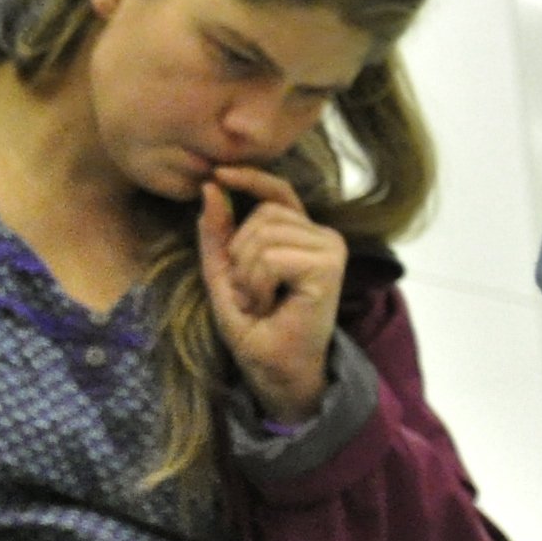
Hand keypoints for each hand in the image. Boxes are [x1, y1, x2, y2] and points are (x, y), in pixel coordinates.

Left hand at [198, 165, 345, 424]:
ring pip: (261, 236)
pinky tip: (270, 305)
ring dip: (246, 276)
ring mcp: (330, 249)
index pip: (277, 191)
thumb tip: (211, 186)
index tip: (217, 173)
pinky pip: (270, 258)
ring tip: (260, 300)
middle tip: (251, 293)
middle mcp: (321, 235)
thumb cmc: (253, 323)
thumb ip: (217, 231)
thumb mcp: (224, 271)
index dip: (249, 178)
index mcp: (300, 233)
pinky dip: (257, 285)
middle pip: (259, 216)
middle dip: (238, 257)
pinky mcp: (329, 266)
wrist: (273, 366)